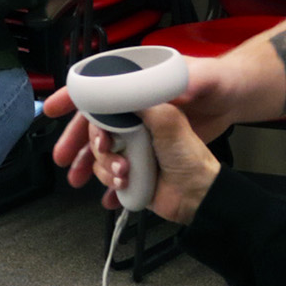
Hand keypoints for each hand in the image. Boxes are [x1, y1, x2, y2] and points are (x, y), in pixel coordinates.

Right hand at [45, 53, 253, 181]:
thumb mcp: (190, 95)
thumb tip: (129, 97)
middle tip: (65, 159)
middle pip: (93, 124)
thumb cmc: (215, 99)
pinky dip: (110, 188)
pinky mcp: (142, 163)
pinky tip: (110, 197)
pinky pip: (117, 175)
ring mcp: (137, 138)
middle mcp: (134, 112)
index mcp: (140, 88)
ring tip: (114, 179)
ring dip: (98, 168)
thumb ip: (156, 97)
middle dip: (77, 144)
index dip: (72, 98)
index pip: (99, 88)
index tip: (51, 109)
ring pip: (102, 153)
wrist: (233, 135)